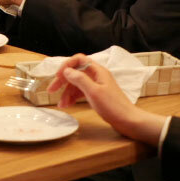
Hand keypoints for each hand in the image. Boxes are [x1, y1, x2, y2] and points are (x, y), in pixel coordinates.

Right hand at [47, 54, 164, 144]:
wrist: (128, 121)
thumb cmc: (113, 106)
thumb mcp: (93, 92)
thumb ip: (79, 79)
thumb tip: (66, 70)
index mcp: (97, 71)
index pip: (78, 60)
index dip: (66, 66)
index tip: (58, 76)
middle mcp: (96, 75)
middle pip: (75, 72)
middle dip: (63, 81)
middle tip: (51, 90)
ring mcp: (96, 85)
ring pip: (76, 84)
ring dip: (66, 92)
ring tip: (61, 105)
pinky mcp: (96, 95)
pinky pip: (80, 92)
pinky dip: (72, 97)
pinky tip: (67, 105)